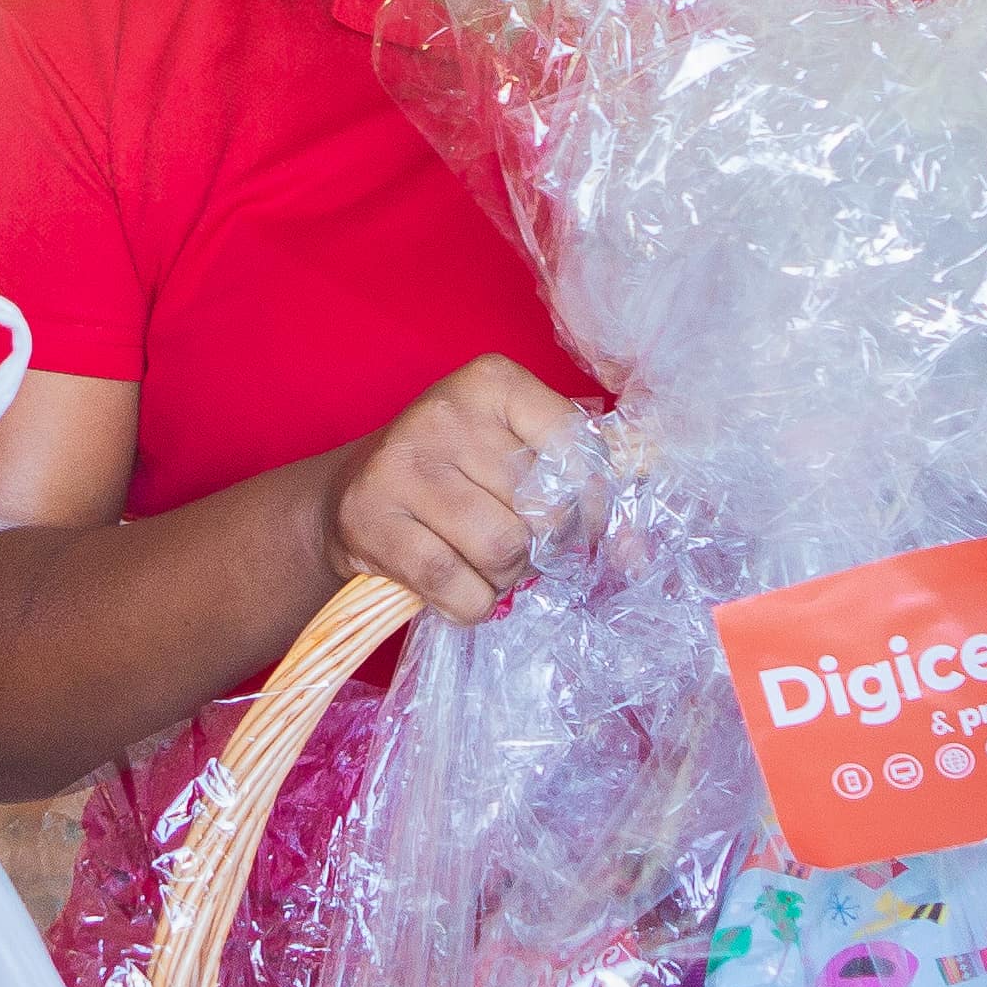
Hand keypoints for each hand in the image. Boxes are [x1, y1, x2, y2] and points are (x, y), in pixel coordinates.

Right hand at [322, 355, 583, 624]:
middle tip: (521, 548)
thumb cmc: (453, 472)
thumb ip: (578, 486)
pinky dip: (473, 605)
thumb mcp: (512, 450)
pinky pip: (459, 589)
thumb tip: (636, 554)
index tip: (583, 526)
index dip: (594, 504)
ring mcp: (403, 466)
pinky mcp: (373, 522)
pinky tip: (458, 587)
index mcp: (492, 381)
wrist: (350, 493)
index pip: (577, 448)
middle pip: (543, 508)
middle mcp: (445, 414)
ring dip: (508, 578)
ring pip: (504, 550)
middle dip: (544, 547)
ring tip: (487, 565)